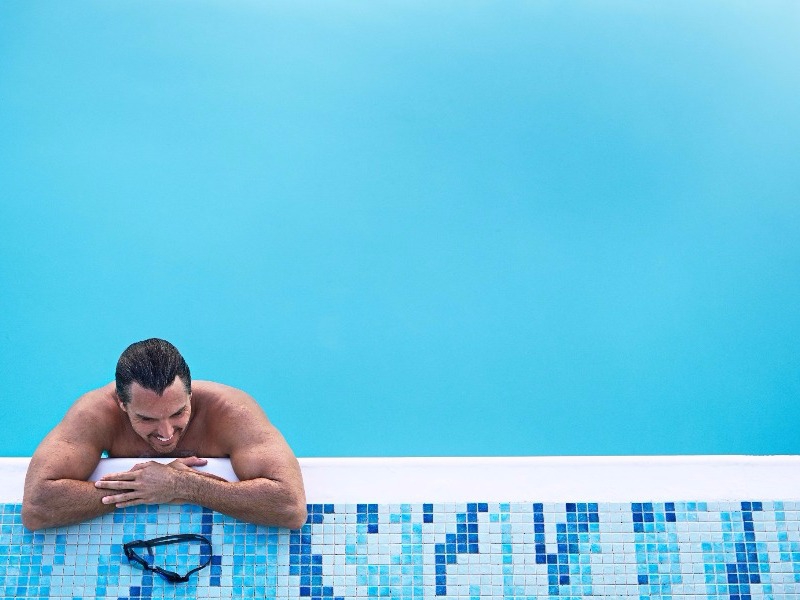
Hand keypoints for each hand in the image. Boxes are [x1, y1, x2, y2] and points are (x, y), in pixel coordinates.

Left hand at [94, 457, 208, 507]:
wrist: (178, 483)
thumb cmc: (166, 472)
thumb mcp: (153, 465)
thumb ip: (140, 466)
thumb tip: (131, 469)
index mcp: (141, 473)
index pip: (122, 474)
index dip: (112, 476)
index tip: (103, 477)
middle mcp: (140, 483)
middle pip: (120, 484)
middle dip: (107, 485)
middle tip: (97, 486)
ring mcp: (143, 492)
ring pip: (125, 495)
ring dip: (113, 498)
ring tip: (103, 500)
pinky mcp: (147, 500)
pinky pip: (134, 502)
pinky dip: (125, 504)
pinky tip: (117, 505)